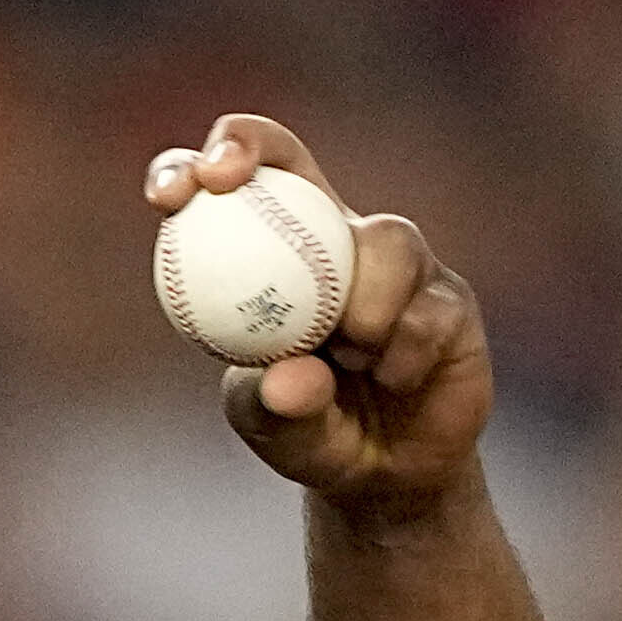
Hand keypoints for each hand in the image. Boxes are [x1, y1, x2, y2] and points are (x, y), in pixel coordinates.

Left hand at [145, 115, 490, 522]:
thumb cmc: (308, 431)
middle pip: (292, 161)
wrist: (384, 474)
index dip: (194, 168)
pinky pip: (430, 306)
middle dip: (252, 146)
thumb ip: (271, 402)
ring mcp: (397, 262)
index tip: (171, 194)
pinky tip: (394, 379)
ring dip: (363, 303)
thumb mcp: (271, 425)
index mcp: (270, 257)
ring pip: (385, 240)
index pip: (228, 194)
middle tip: (223, 180)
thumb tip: (288, 377)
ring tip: (353, 356)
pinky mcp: (450, 298)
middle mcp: (332, 240)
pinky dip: (404, 350)